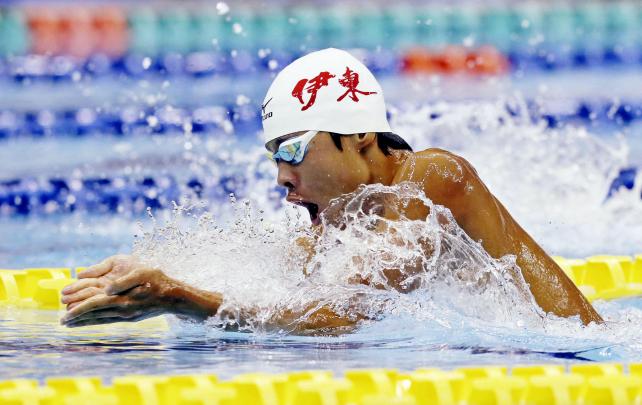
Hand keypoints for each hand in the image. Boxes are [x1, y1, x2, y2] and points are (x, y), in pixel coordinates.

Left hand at [60, 255, 178, 326]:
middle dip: (77, 318)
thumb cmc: (159, 281)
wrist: (174, 297)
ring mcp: (127, 316)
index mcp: (123, 299)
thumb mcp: (142, 273)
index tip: (64, 314)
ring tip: (72, 325)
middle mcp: (123, 311)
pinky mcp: (131, 317)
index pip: (94, 305)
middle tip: (62, 322)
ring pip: (100, 320)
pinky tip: (93, 321)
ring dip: (85, 322)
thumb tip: (107, 288)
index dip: (78, 310)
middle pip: (94, 315)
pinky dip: (97, 321)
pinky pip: (109, 320)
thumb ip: (123, 281)